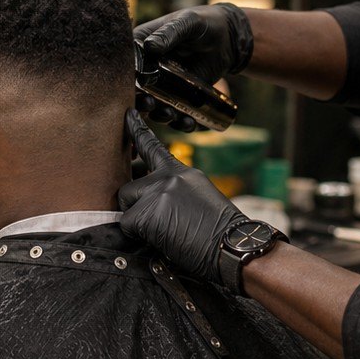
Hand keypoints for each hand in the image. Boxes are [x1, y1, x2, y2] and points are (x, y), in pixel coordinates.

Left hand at [120, 110, 244, 287]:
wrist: (233, 244)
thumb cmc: (221, 230)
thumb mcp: (200, 197)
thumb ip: (175, 189)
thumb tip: (156, 198)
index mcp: (182, 172)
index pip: (153, 147)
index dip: (137, 131)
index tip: (128, 114)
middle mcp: (167, 177)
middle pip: (130, 187)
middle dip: (136, 205)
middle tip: (157, 221)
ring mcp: (156, 193)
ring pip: (126, 205)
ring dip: (137, 220)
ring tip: (163, 231)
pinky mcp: (146, 213)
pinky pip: (127, 225)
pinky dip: (138, 237)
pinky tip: (161, 240)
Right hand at [134, 3, 251, 129]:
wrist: (227, 37)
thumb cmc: (203, 22)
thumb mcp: (187, 23)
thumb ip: (169, 33)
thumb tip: (150, 46)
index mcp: (141, 46)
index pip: (126, 65)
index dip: (125, 79)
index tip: (131, 88)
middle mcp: (147, 68)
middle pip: (136, 90)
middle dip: (140, 102)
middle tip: (150, 104)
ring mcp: (162, 84)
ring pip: (154, 105)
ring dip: (159, 115)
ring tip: (171, 115)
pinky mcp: (178, 95)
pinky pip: (175, 111)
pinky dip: (179, 121)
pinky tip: (188, 123)